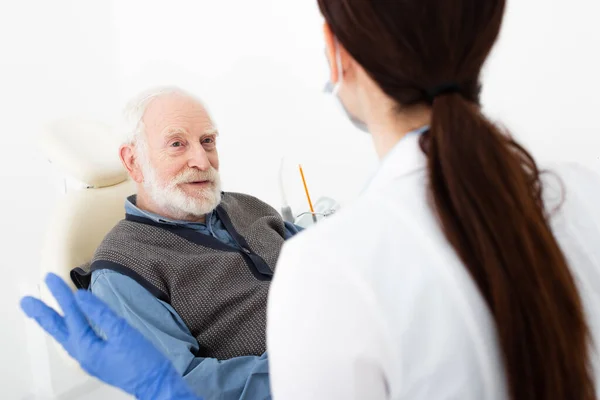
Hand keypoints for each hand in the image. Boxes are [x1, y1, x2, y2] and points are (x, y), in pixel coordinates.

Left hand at [21, 273, 200, 399]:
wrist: (156, 384)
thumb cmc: (143, 361)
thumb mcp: (123, 333)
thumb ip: (101, 314)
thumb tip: (82, 298)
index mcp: (86, 347)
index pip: (71, 315)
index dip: (61, 295)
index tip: (50, 278)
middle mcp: (82, 355)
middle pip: (58, 330)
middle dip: (42, 314)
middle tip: (27, 301)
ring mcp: (88, 359)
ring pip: (64, 337)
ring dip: (51, 323)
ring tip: (40, 313)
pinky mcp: (97, 361)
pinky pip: (74, 343)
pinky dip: (66, 331)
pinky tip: (69, 328)